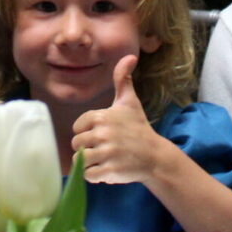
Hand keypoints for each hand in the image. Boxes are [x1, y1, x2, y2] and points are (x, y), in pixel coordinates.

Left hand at [71, 54, 161, 183]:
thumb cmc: (138, 128)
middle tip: (104, 148)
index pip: (77, 127)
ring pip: (80, 160)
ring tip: (104, 159)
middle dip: (87, 148)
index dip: (87, 132)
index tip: (102, 134)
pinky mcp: (110, 171)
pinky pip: (88, 175)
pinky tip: (106, 169)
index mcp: (102, 116)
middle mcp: (103, 134)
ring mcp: (107, 153)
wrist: (155, 156)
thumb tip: (129, 56)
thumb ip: (123, 79)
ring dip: (89, 162)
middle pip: (76, 144)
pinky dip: (94, 176)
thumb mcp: (129, 102)